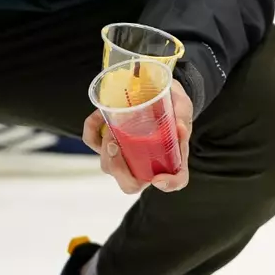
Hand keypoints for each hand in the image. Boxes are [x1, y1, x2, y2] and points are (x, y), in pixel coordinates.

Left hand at [83, 79, 193, 194]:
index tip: (158, 179)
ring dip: (105, 150)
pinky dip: (92, 129)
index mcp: (171, 158)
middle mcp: (147, 164)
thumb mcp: (182, 107)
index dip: (168, 184)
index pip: (175, 180)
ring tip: (111, 129)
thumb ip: (181, 116)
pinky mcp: (109, 142)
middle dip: (119, 169)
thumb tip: (178, 126)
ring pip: (108, 166)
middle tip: (116, 146)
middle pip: (131, 183)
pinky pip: (93, 142)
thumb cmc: (172, 105)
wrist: (156, 89)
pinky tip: (100, 115)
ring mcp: (125, 156)